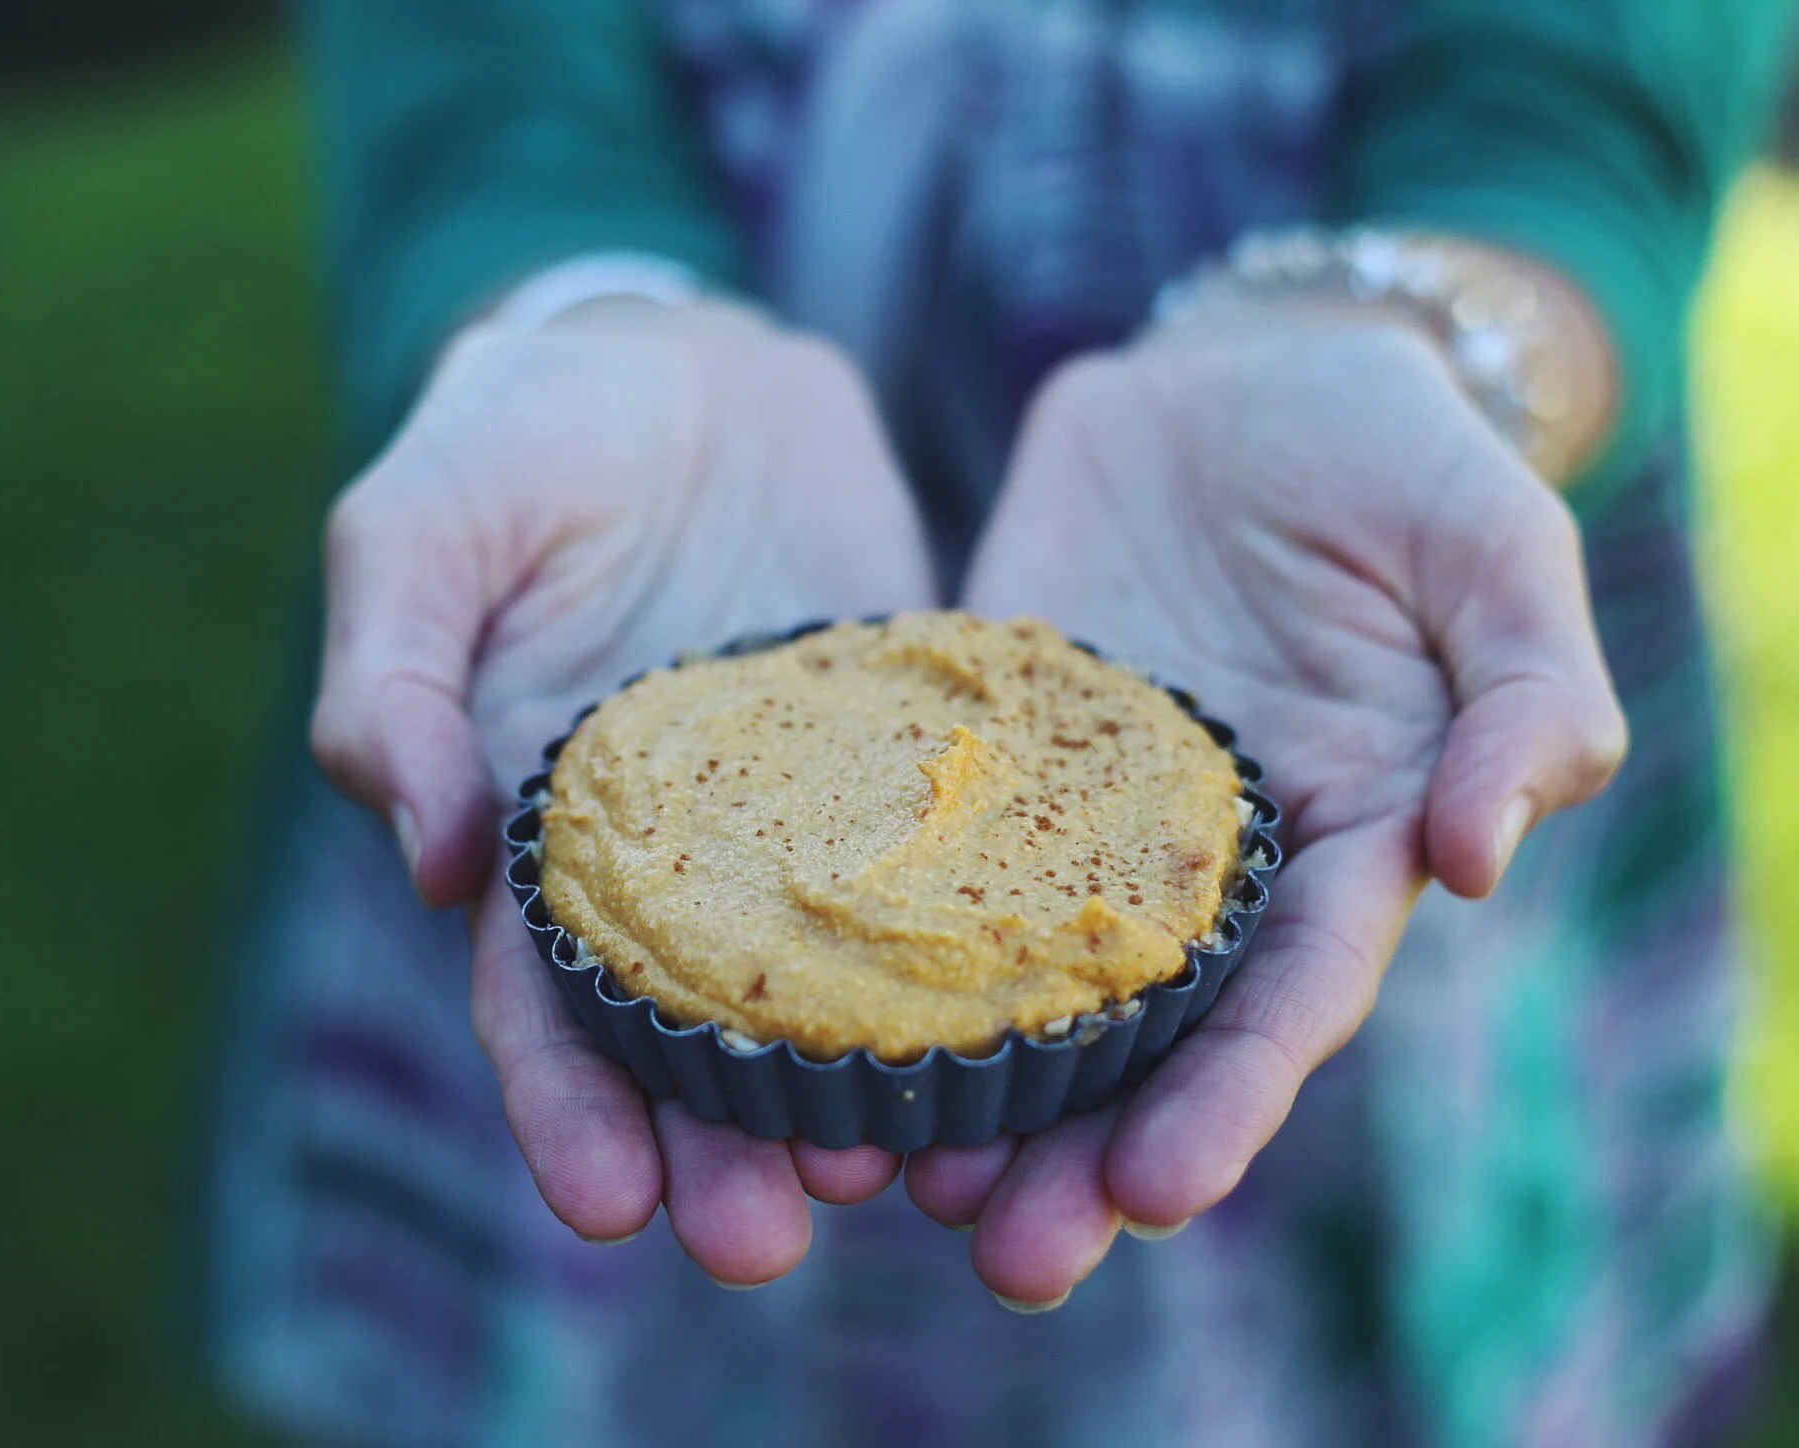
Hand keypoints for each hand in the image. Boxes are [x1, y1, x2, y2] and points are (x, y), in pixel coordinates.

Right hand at [310, 296, 936, 1283]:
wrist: (680, 358)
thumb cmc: (515, 439)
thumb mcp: (416, 528)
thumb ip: (393, 679)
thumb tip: (423, 857)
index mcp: (541, 830)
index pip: (539, 998)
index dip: (565, 1105)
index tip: (605, 1202)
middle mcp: (678, 855)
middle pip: (694, 1030)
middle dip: (719, 1142)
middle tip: (761, 1237)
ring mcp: (802, 814)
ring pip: (834, 977)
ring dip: (854, 1084)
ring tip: (899, 1172)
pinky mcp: (906, 753)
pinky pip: (950, 862)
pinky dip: (974, 951)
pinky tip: (1021, 1023)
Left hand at [907, 309, 1627, 1304]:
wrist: (1237, 370)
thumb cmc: (1395, 453)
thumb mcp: (1491, 546)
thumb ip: (1520, 692)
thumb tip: (1480, 859)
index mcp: (1341, 835)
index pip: (1291, 994)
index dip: (1232, 1093)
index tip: (1158, 1189)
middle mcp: (1198, 855)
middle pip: (1143, 1029)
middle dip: (1082, 1144)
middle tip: (1008, 1253)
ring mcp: (1073, 807)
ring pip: (1015, 968)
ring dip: (962, 1079)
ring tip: (881, 1175)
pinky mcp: (976, 741)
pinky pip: (914, 844)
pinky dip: (868, 933)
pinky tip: (798, 1003)